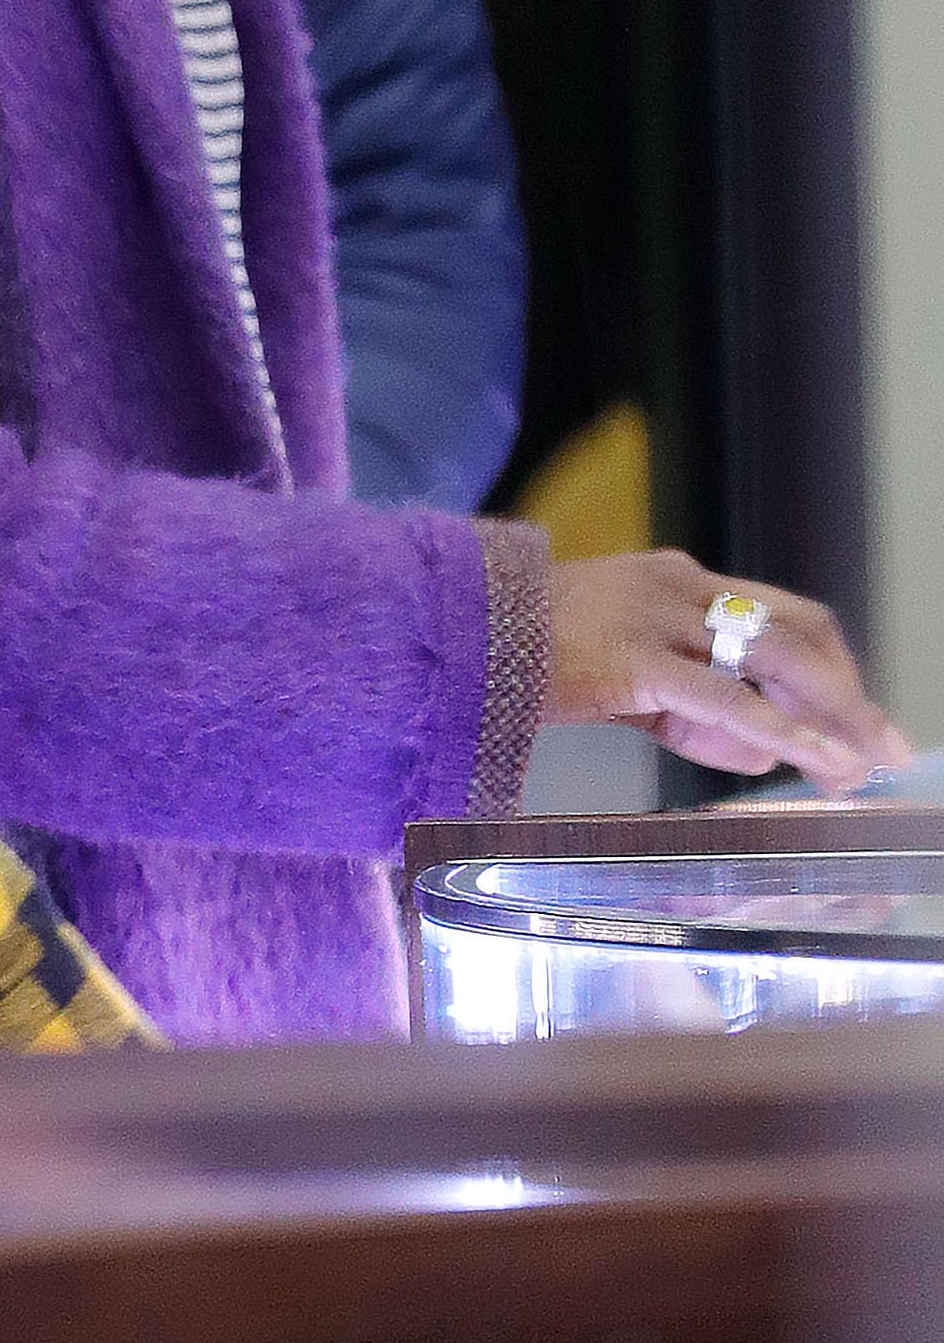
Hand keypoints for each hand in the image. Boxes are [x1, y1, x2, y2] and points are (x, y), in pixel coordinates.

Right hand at [544, 551, 911, 792]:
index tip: (861, 718)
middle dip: (850, 695)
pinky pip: (725, 698)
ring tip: (860, 764)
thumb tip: (763, 749)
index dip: (834, 667)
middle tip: (884, 747)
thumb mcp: (626, 672)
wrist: (458, 633)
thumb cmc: (531, 653)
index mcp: (677, 577)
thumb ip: (693, 702)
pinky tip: (813, 760)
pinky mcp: (635, 658)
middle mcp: (679, 585)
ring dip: (831, 716)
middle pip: (797, 632)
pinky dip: (781, 732)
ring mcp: (658, 616)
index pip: (784, 614)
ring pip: (775, 660)